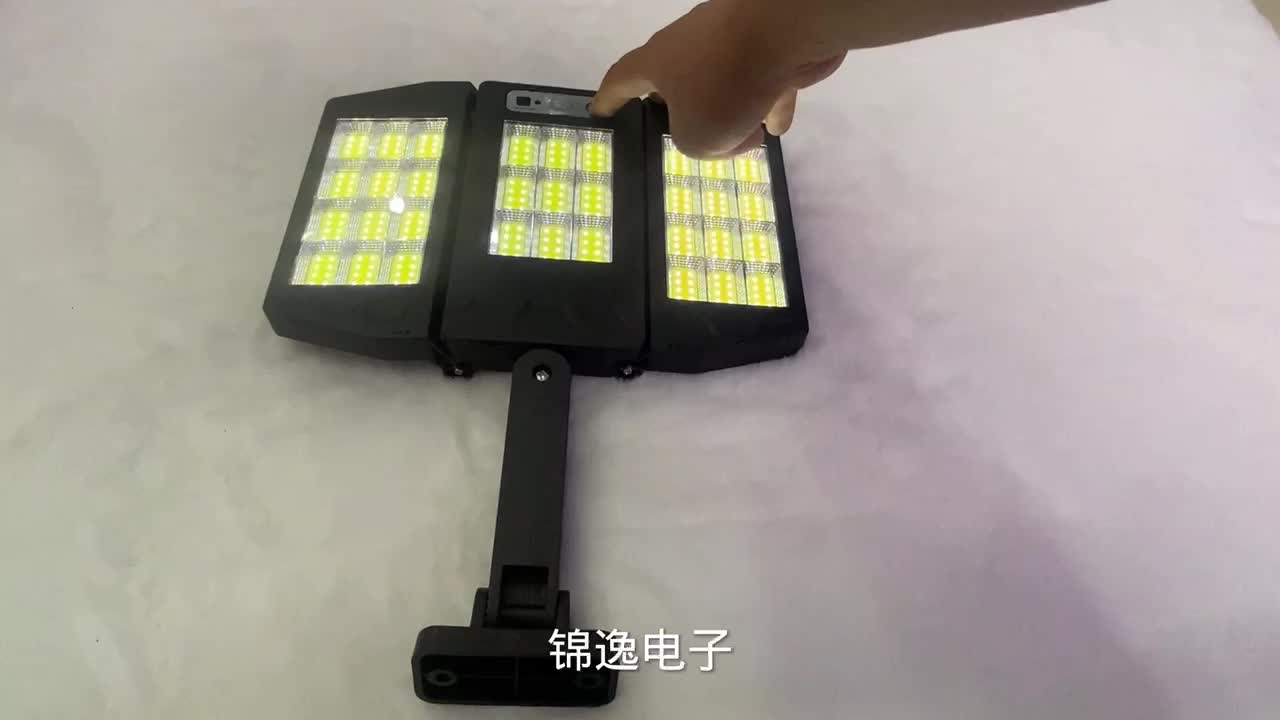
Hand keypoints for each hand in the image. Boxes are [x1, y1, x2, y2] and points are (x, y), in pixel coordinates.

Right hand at [590, 0, 844, 158]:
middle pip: (675, 85)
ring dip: (732, 113)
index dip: (608, 102)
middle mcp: (687, 46)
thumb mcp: (696, 137)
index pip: (619, 82)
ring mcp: (727, 41)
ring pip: (721, 85)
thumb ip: (694, 144)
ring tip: (746, 138)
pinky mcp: (765, 44)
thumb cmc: (724, 84)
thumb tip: (718, 133)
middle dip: (683, 115)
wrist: (785, 31)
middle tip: (690, 138)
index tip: (600, 115)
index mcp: (656, 62)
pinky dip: (766, 103)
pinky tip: (776, 125)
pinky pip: (760, 81)